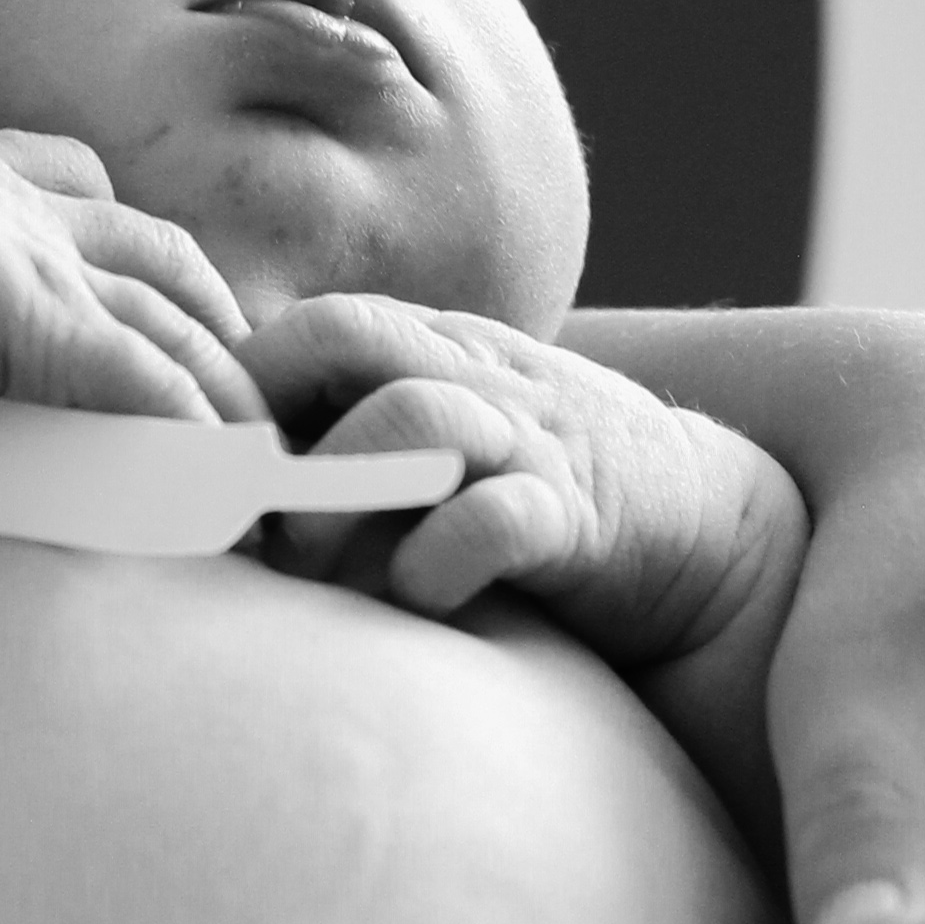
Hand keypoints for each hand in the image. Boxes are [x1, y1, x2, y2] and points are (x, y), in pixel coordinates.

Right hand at [0, 114, 263, 421]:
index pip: (53, 174)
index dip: (101, 214)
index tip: (130, 248)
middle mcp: (3, 209)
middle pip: (140, 239)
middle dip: (200, 294)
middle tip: (239, 351)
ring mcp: (32, 266)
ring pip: (164, 314)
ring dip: (217, 379)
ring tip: (254, 439)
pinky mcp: (47, 330)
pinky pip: (147, 382)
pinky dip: (196, 428)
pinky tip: (228, 474)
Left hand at [240, 294, 801, 656]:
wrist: (716, 535)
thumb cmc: (549, 500)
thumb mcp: (452, 449)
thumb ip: (359, 448)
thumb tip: (232, 495)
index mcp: (439, 353)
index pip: (311, 324)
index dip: (240, 384)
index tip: (207, 469)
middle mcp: (477, 379)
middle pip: (343, 331)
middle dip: (268, 411)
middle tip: (242, 503)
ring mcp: (530, 441)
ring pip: (411, 414)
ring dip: (337, 492)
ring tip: (313, 560)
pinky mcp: (579, 518)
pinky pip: (496, 520)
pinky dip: (440, 562)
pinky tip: (419, 599)